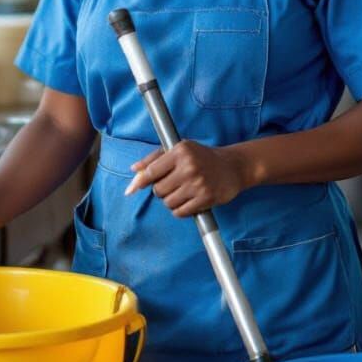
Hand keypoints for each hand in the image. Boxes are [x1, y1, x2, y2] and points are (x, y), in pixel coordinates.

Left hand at [124, 141, 250, 216]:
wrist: (232, 166)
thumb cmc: (202, 157)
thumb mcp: (180, 150)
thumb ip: (155, 158)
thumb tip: (134, 170)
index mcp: (180, 151)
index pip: (152, 171)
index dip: (139, 182)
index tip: (130, 191)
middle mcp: (189, 166)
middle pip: (158, 190)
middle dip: (162, 190)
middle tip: (174, 184)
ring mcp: (198, 183)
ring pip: (168, 203)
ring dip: (172, 201)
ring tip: (183, 192)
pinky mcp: (206, 197)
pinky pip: (180, 212)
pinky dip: (180, 210)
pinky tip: (189, 201)